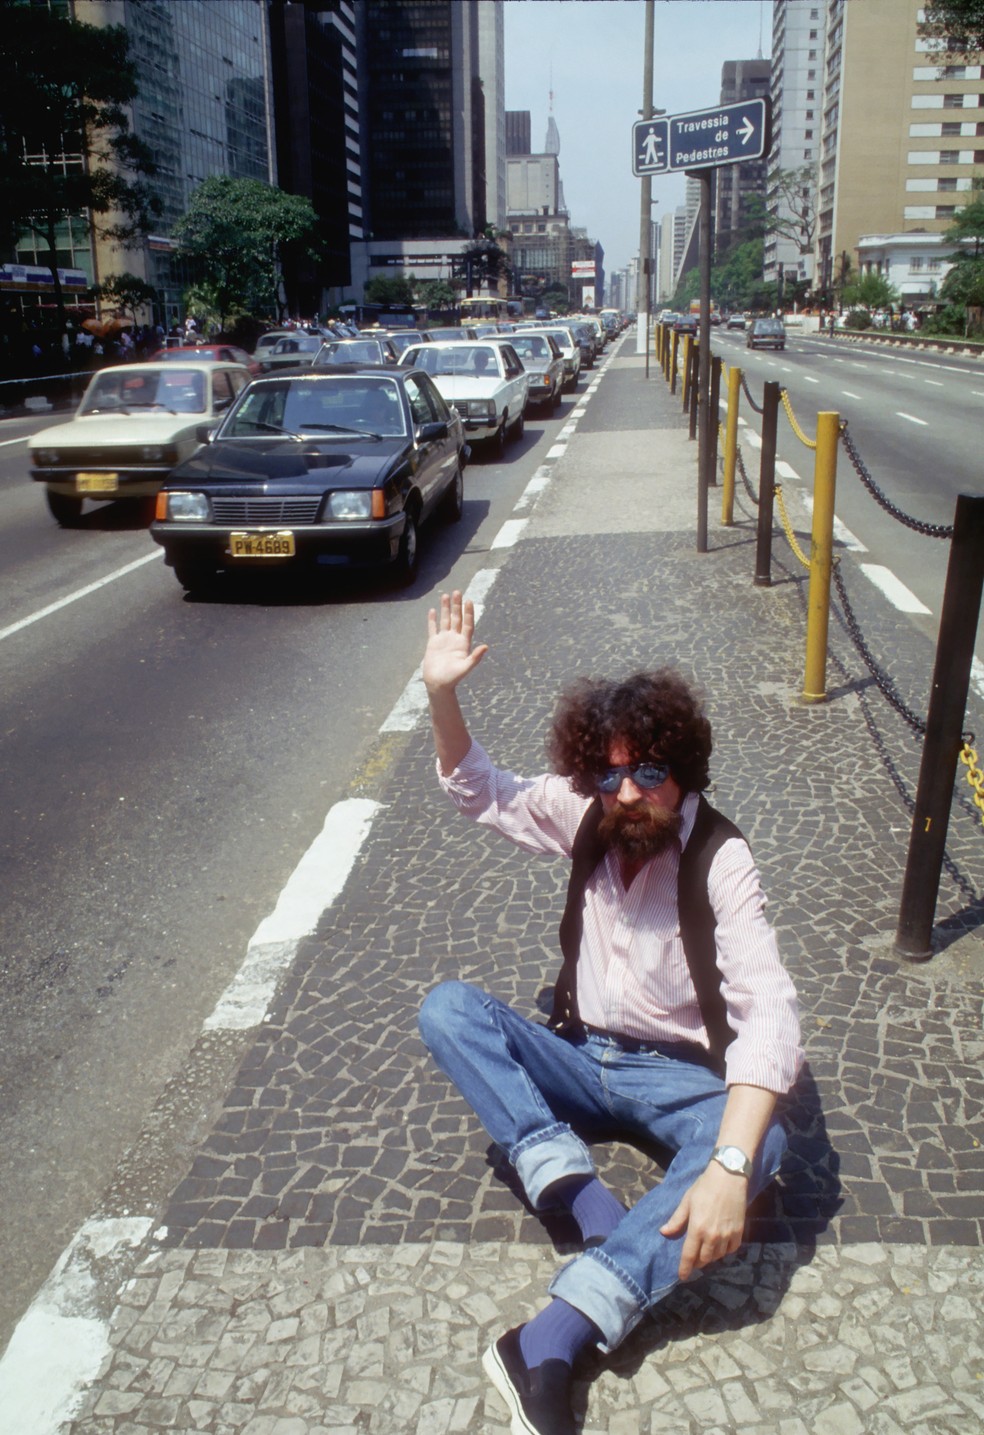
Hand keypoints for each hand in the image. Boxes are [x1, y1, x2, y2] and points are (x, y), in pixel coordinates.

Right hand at [423, 591, 487, 693]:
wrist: (438, 685)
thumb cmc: (452, 679)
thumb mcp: (465, 668)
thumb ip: (475, 657)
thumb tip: (486, 646)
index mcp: (464, 644)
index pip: (467, 624)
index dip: (468, 613)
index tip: (469, 601)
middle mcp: (455, 639)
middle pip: (457, 619)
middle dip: (457, 606)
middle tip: (458, 592)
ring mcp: (444, 640)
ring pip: (445, 620)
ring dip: (446, 608)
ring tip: (445, 595)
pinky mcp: (433, 643)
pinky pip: (433, 629)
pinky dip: (433, 620)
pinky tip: (433, 610)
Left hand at [660, 1163, 747, 1280]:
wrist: (729, 1176)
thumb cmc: (704, 1186)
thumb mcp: (687, 1201)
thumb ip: (677, 1220)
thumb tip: (664, 1232)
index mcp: (697, 1228)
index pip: (689, 1256)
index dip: (685, 1268)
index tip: (682, 1277)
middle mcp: (712, 1236)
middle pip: (704, 1259)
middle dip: (697, 1262)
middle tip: (693, 1259)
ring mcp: (727, 1235)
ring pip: (718, 1256)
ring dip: (710, 1256)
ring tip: (706, 1250)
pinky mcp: (739, 1232)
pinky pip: (731, 1250)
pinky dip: (725, 1251)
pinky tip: (721, 1245)